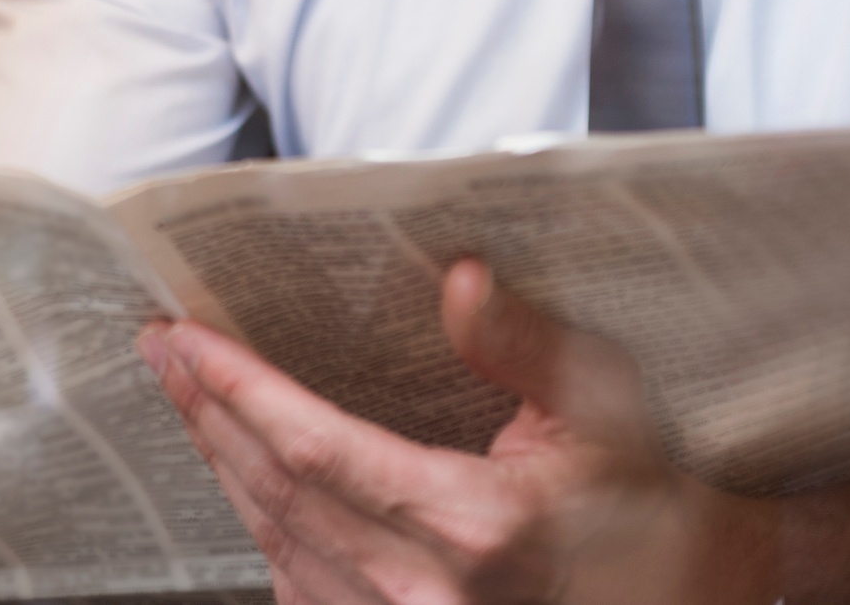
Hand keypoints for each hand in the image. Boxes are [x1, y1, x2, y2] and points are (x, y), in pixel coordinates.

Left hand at [140, 259, 771, 604]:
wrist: (687, 589)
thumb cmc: (645, 496)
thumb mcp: (604, 402)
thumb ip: (521, 341)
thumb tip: (457, 276)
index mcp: (472, 525)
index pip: (317, 449)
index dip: (239, 391)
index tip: (185, 341)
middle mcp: (425, 592)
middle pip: (277, 493)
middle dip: (209, 413)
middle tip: (161, 349)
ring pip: (277, 542)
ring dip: (224, 464)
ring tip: (188, 396)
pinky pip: (300, 587)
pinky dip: (262, 525)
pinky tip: (243, 477)